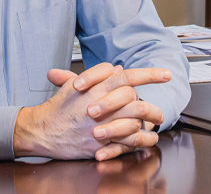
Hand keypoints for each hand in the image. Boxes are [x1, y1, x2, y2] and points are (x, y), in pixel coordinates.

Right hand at [12, 63, 170, 160]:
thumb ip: (97, 75)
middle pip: (135, 97)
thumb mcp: (74, 84)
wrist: (44, 130)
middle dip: (153, 98)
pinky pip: (129, 140)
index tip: (166, 74)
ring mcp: (102, 123)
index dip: (150, 74)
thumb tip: (118, 69)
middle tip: (163, 102)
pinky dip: (142, 138)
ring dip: (151, 118)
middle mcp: (101, 104)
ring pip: (135, 118)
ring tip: (158, 118)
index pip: (127, 76)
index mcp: (96, 87)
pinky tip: (149, 137)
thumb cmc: (59, 107)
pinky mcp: (102, 141)